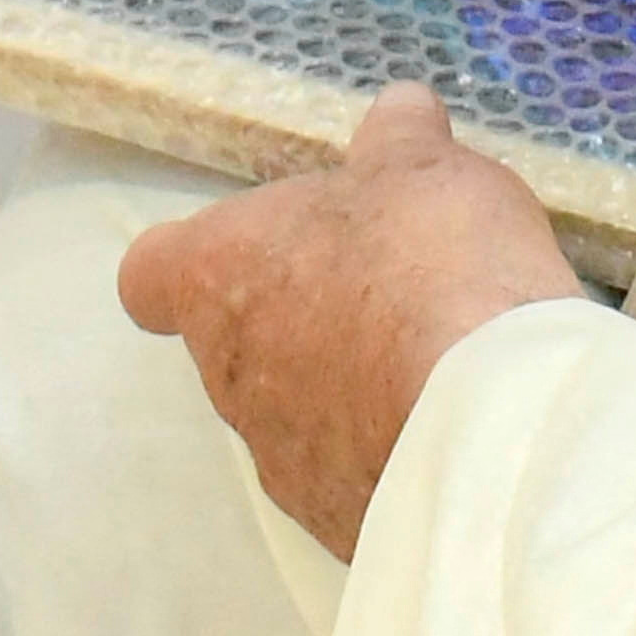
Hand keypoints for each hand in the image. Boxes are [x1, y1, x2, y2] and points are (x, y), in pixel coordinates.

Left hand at [114, 87, 589, 562]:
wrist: (485, 418)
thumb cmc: (429, 263)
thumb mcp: (421, 168)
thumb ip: (398, 141)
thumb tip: (399, 113)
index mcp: (219, 277)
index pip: (150, 275)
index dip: (192, 257)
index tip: (249, 246)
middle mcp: (229, 377)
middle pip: (236, 341)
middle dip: (301, 316)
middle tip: (384, 285)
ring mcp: (280, 461)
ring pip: (294, 414)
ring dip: (346, 387)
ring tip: (432, 358)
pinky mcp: (337, 523)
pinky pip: (351, 472)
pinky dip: (387, 448)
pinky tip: (450, 423)